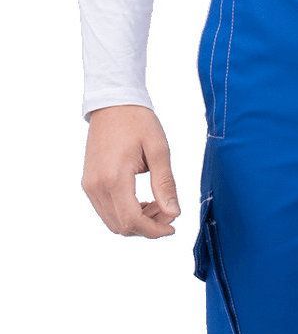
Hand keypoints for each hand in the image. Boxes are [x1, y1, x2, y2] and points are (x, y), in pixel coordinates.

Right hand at [82, 105, 180, 237]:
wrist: (113, 103)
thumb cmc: (138, 122)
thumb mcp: (159, 150)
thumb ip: (165, 184)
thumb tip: (173, 213)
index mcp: (114, 178)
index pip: (132, 221)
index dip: (154, 230)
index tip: (172, 226)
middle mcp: (96, 186)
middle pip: (122, 226)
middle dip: (148, 227)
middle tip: (168, 211)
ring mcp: (90, 185)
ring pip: (113, 222)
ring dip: (137, 221)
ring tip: (157, 204)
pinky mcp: (88, 183)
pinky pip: (106, 210)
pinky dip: (125, 213)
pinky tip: (141, 200)